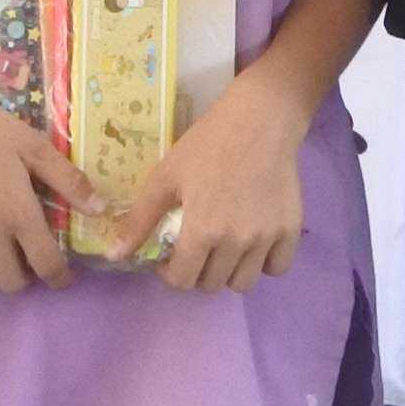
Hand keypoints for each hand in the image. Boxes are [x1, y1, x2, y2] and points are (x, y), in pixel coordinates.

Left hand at [104, 71, 311, 294]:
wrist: (259, 120)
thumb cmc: (207, 145)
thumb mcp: (165, 177)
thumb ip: (140, 220)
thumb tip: (114, 256)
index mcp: (202, 230)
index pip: (183, 280)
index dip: (170, 272)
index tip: (171, 255)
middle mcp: (236, 242)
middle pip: (212, 285)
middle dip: (197, 271)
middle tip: (196, 247)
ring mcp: (267, 238)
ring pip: (244, 283)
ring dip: (228, 272)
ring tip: (223, 248)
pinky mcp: (290, 229)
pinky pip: (277, 268)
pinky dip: (263, 263)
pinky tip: (252, 243)